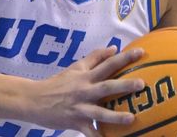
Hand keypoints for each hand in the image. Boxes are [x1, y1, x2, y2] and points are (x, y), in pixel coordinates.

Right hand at [27, 46, 144, 136]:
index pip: (108, 64)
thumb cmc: (58, 83)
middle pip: (106, 87)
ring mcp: (80, 108)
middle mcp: (84, 90)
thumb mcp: (76, 68)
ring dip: (116, 116)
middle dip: (124, 85)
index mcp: (86, 76)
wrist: (35, 99)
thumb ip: (95, 58)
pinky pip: (90, 133)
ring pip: (100, 112)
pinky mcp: (76, 123)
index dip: (124, 57)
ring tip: (132, 118)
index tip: (141, 52)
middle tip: (141, 84)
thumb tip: (114, 48)